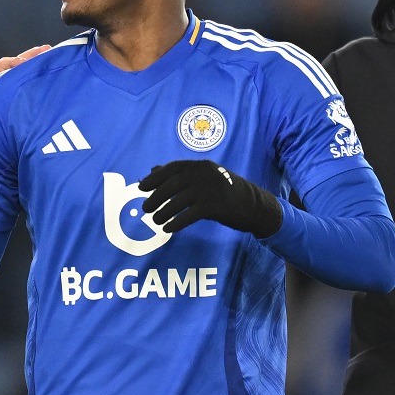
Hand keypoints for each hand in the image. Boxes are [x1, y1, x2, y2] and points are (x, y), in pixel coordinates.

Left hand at [0, 45, 50, 131]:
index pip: (2, 66)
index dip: (13, 62)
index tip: (23, 62)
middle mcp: (2, 82)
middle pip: (18, 65)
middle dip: (31, 56)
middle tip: (46, 49)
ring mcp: (11, 91)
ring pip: (25, 74)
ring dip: (38, 64)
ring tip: (52, 56)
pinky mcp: (19, 101)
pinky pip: (29, 88)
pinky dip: (39, 81)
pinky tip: (51, 76)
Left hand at [139, 160, 282, 237]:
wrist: (253, 205)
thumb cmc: (225, 191)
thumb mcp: (204, 178)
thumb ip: (180, 174)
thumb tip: (152, 171)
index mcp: (200, 165)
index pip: (172, 168)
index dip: (155, 178)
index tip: (141, 187)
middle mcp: (204, 174)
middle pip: (172, 185)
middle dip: (155, 197)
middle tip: (145, 208)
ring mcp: (210, 190)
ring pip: (178, 201)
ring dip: (163, 211)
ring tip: (154, 219)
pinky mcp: (215, 206)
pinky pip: (189, 215)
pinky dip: (176, 222)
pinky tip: (168, 228)